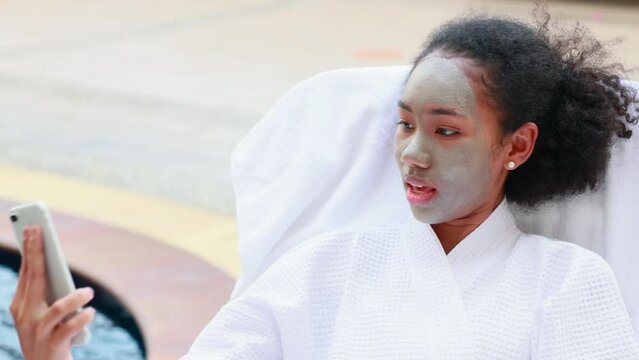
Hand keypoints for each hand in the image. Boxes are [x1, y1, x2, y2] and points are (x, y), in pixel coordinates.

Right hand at [9, 226, 94, 359]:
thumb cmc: (49, 336)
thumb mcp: (43, 313)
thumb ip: (47, 292)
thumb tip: (56, 264)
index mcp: (21, 306)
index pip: (26, 273)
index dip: (29, 251)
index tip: (32, 230)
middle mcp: (26, 317)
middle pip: (34, 281)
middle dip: (37, 255)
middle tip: (42, 234)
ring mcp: (38, 332)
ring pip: (56, 308)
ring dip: (75, 298)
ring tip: (89, 293)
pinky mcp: (53, 345)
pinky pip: (69, 328)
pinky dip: (82, 319)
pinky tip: (90, 312)